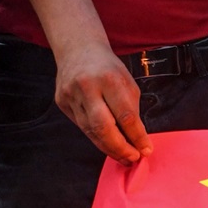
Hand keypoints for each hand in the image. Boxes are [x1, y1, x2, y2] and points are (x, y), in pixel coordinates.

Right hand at [54, 41, 150, 164]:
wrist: (78, 49)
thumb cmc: (107, 67)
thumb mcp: (127, 82)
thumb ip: (131, 109)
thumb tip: (137, 139)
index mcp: (109, 79)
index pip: (126, 115)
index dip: (137, 137)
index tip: (146, 150)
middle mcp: (87, 87)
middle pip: (103, 128)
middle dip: (120, 148)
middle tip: (132, 158)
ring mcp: (71, 95)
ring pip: (90, 131)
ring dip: (108, 148)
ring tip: (122, 156)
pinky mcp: (62, 102)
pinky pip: (81, 127)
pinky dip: (96, 137)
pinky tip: (107, 144)